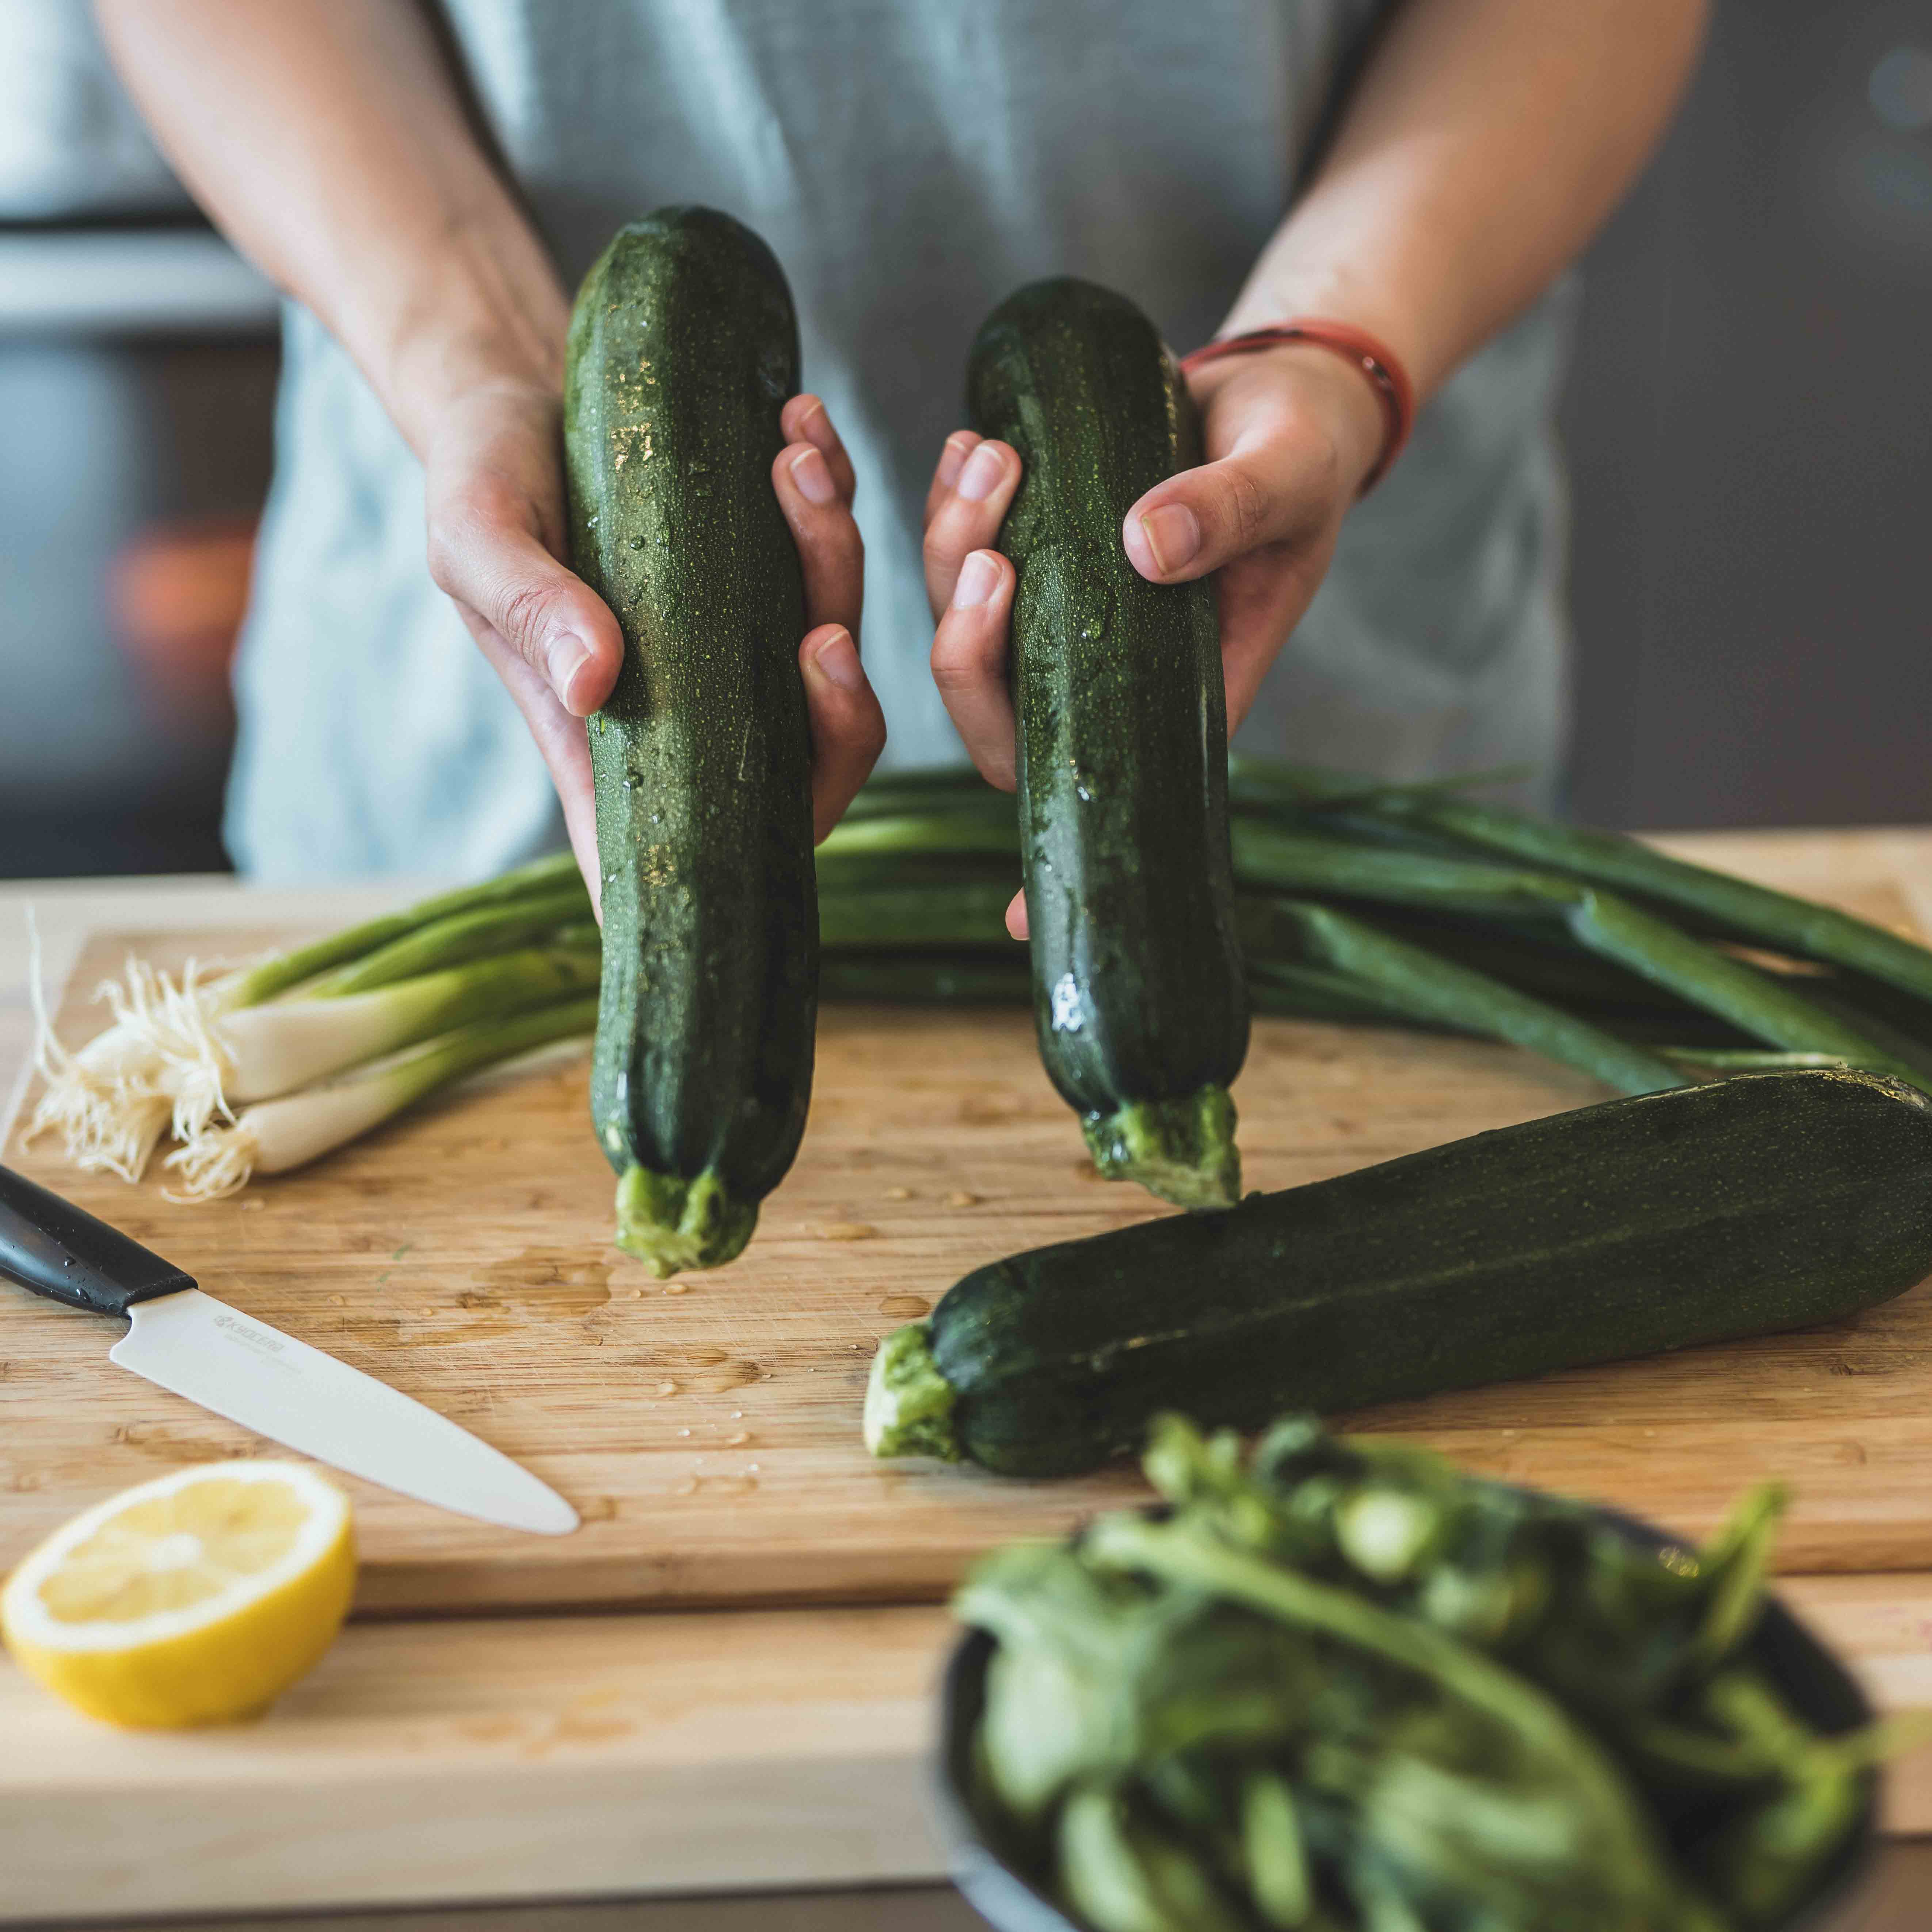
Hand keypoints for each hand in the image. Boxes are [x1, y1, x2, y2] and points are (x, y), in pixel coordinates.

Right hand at [424, 384, 883, 908]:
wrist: (517, 390)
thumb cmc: (484, 479)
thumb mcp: (477, 535)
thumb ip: (526, 607)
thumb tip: (595, 681)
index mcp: (610, 743)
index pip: (678, 860)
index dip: (726, 897)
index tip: (759, 883)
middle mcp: (696, 708)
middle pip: (808, 770)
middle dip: (842, 712)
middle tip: (819, 632)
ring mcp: (743, 644)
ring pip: (838, 649)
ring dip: (835, 557)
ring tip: (795, 459)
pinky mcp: (773, 571)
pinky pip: (834, 557)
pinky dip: (834, 494)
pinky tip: (804, 423)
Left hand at [922, 344, 1385, 935]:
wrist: (1285, 395)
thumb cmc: (1304, 455)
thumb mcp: (1288, 477)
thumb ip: (1230, 511)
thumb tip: (1147, 546)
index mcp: (1180, 693)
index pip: (1107, 791)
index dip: (1059, 855)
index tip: (1020, 921)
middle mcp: (1112, 671)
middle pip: (1004, 714)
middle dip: (969, 639)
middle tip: (992, 543)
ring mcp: (1070, 615)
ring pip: (972, 632)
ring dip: (955, 549)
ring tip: (988, 456)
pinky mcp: (1044, 551)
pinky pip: (971, 557)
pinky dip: (957, 505)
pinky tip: (973, 441)